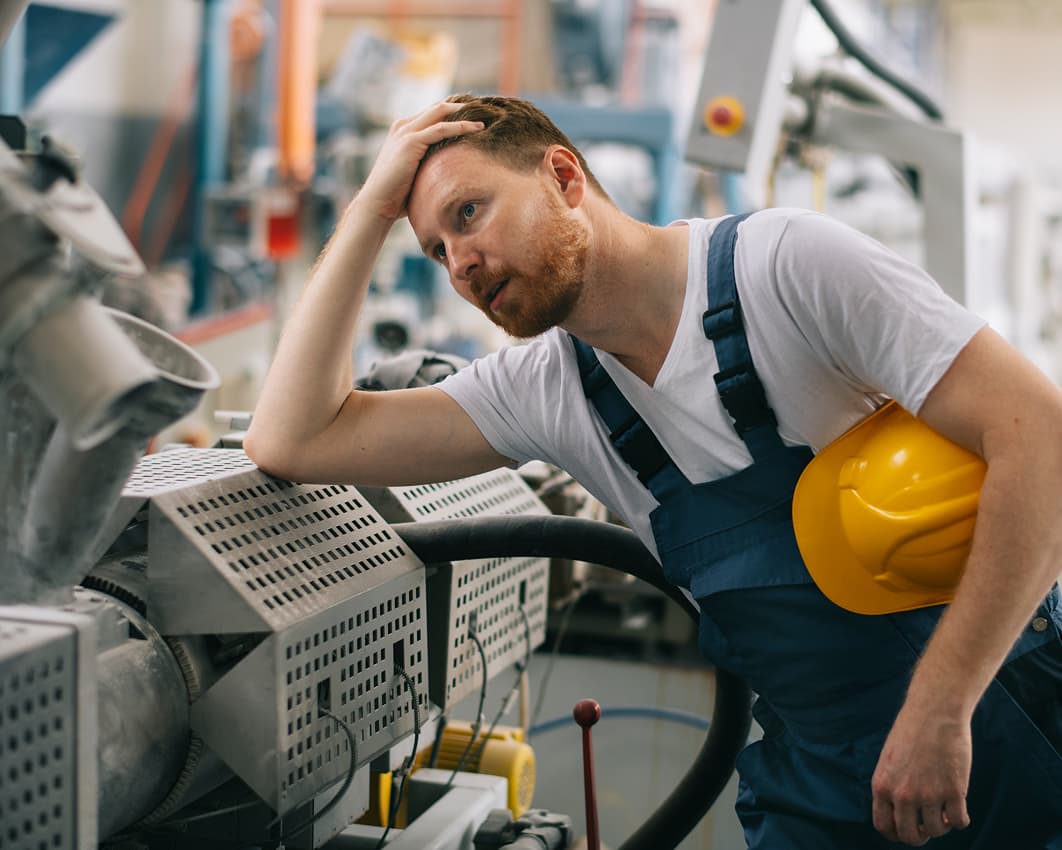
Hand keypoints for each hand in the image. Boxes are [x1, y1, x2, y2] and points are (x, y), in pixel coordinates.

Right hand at [355, 100, 483, 221]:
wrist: (378, 203)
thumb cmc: (397, 196)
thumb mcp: (416, 173)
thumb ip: (429, 164)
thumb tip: (451, 173)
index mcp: (404, 130)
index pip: (433, 114)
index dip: (455, 112)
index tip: (477, 115)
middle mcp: (403, 126)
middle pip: (438, 107)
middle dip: (463, 106)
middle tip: (485, 109)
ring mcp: (406, 131)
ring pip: (441, 111)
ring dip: (465, 112)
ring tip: (486, 116)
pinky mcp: (410, 141)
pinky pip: (441, 129)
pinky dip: (460, 126)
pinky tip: (477, 128)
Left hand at [871, 706, 971, 844]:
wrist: (934, 713)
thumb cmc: (911, 731)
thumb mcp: (889, 759)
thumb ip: (891, 785)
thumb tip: (898, 811)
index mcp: (882, 785)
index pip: (884, 826)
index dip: (896, 834)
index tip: (906, 830)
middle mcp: (902, 794)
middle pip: (910, 835)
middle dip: (920, 836)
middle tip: (927, 827)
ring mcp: (928, 795)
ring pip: (937, 831)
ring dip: (941, 825)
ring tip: (943, 810)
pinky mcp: (953, 791)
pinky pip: (958, 822)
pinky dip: (960, 820)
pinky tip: (959, 808)